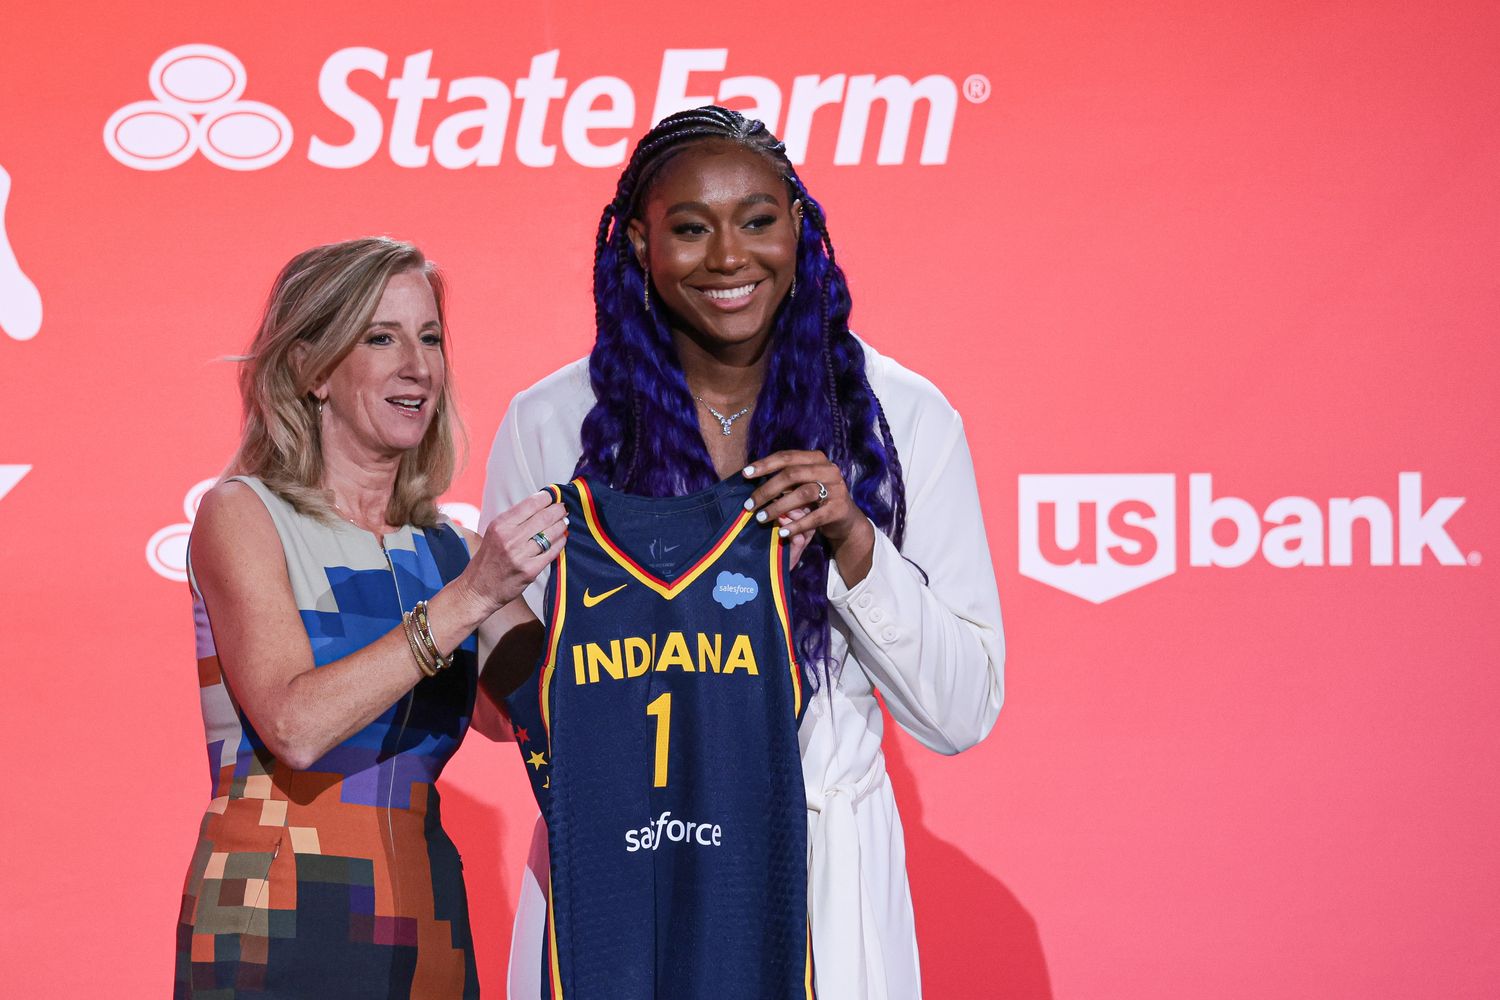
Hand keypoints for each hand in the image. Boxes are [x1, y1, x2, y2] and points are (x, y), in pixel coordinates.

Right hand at [454, 491, 566, 617]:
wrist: (477, 590)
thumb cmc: (487, 560)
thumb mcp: (494, 533)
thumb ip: (515, 520)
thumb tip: (541, 506)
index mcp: (500, 525)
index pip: (531, 503)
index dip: (548, 497)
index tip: (554, 496)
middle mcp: (510, 538)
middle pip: (545, 516)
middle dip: (559, 510)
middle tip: (564, 508)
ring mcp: (521, 555)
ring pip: (551, 533)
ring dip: (562, 525)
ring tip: (564, 522)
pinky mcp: (530, 570)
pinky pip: (552, 551)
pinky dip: (560, 542)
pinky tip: (562, 539)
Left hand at [743, 450, 874, 573]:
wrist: (845, 518)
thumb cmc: (816, 497)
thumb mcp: (803, 482)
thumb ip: (785, 478)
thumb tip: (751, 478)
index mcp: (816, 459)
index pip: (787, 457)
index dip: (765, 464)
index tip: (745, 474)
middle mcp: (828, 469)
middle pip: (792, 474)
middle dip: (767, 489)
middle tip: (749, 505)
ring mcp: (836, 489)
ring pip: (803, 494)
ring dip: (778, 507)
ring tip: (761, 518)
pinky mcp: (838, 509)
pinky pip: (814, 517)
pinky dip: (796, 525)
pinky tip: (782, 532)